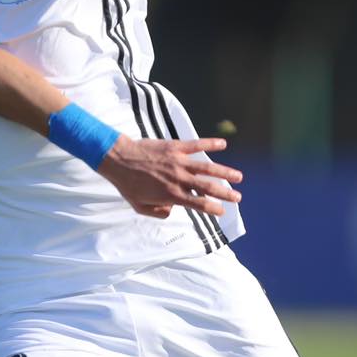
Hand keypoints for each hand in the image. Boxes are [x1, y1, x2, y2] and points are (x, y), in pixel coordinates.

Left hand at [99, 135, 242, 218]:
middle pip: (208, 188)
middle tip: (238, 198)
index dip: (213, 209)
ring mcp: (178, 162)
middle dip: (225, 194)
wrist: (118, 159)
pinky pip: (196, 145)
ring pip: (207, 168)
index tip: (222, 211)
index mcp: (171, 195)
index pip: (198, 204)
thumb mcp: (139, 207)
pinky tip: (223, 145)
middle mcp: (178, 179)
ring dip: (225, 172)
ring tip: (239, 176)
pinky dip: (211, 144)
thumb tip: (172, 209)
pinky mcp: (175, 147)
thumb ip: (158, 212)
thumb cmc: (127, 185)